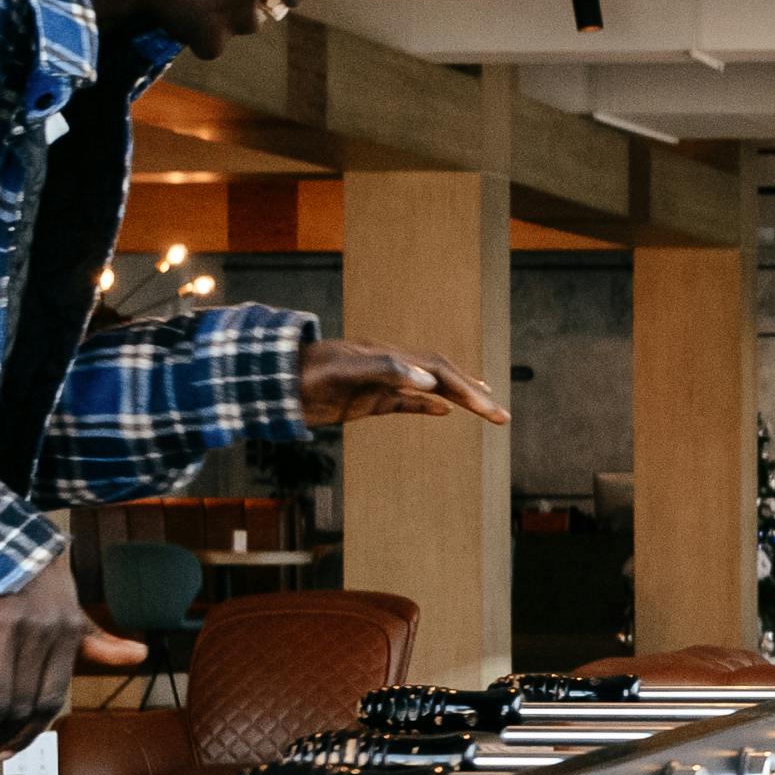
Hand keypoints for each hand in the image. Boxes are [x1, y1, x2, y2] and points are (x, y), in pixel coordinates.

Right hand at [0, 550, 145, 762]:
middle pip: (17, 708)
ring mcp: (1, 627)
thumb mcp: (71, 608)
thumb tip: (139, 656)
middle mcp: (38, 634)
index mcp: (65, 635)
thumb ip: (97, 642)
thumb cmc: (36, 578)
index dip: (25, 735)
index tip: (4, 753)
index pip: (49, 702)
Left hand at [297, 338, 506, 426]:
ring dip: (459, 399)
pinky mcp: (367, 399)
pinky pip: (405, 402)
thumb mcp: (343, 372)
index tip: (489, 409)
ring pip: (430, 389)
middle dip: (474, 396)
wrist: (272, 383)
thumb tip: (429, 379)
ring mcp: (380, 383)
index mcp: (389, 357)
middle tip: (503, 417)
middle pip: (442, 377)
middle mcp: (390, 366)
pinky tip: (443, 413)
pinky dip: (427, 406)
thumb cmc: (305, 376)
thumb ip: (385, 371)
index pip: (439, 370)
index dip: (467, 388)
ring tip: (486, 408)